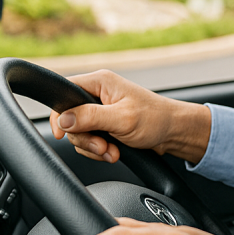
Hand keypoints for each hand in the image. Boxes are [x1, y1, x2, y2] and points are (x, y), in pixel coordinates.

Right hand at [50, 69, 211, 163]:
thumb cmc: (156, 119)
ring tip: (113, 151)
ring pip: (79, 133)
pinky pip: (90, 141)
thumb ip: (90, 117)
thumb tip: (62, 119)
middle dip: (85, 138)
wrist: (174, 133)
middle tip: (103, 146)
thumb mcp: (122, 119)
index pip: (64, 92)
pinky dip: (99, 151)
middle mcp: (98, 94)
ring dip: (94, 147)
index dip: (59, 114)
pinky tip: (114, 152)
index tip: (61, 134)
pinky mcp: (105, 125)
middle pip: (70, 118)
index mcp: (101, 82)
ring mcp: (101, 111)